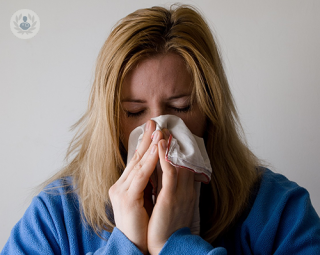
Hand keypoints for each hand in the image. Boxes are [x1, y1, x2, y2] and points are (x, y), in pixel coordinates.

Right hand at [109, 120, 161, 253]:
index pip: (135, 161)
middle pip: (135, 158)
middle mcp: (119, 186)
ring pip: (137, 164)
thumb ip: (147, 183)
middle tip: (154, 123)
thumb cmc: (142, 223)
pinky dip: (149, 162)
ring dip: (150, 147)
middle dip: (146, 139)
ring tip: (159, 132)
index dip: (144, 145)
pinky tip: (157, 151)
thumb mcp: (144, 199)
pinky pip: (141, 176)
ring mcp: (121, 191)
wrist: (135, 245)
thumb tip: (158, 167)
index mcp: (123, 185)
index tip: (153, 130)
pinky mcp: (127, 198)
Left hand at [147, 132, 197, 254]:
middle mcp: (184, 187)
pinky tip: (160, 144)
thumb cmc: (167, 225)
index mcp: (184, 189)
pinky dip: (165, 157)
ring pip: (174, 161)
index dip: (173, 148)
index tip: (166, 134)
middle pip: (178, 158)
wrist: (166, 245)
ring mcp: (179, 191)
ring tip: (160, 128)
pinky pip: (169, 173)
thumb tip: (163, 174)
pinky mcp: (171, 197)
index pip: (179, 163)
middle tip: (163, 124)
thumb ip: (169, 187)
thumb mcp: (171, 203)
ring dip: (167, 144)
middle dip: (170, 141)